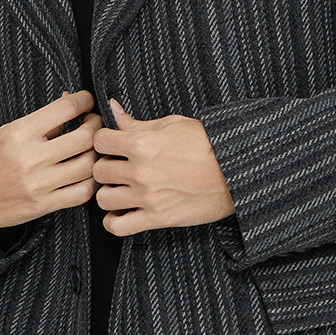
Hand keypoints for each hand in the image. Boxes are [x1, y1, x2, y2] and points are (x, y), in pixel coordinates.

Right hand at [0, 89, 102, 232]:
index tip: (87, 102)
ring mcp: (38, 184)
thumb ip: (39, 121)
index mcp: (19, 132)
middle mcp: (30, 157)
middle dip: (98, 126)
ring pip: (88, 166)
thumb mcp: (4, 132)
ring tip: (94, 149)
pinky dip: (91, 181)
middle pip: (85, 137)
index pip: (66, 108)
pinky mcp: (42, 205)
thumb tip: (68, 100)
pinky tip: (87, 174)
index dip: (85, 101)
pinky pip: (81, 193)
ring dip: (98, 154)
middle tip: (96, 124)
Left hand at [91, 97, 235, 236]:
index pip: (99, 141)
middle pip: (98, 170)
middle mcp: (141, 171)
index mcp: (142, 143)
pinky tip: (123, 212)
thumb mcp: (172, 124)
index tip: (112, 146)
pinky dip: (114, 221)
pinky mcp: (157, 218)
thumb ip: (136, 122)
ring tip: (121, 189)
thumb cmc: (207, 143)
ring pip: (104, 199)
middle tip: (118, 168)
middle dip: (106, 167)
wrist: (237, 170)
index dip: (104, 141)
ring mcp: (148, 197)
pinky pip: (117, 227)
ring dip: (109, 193)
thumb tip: (112, 107)